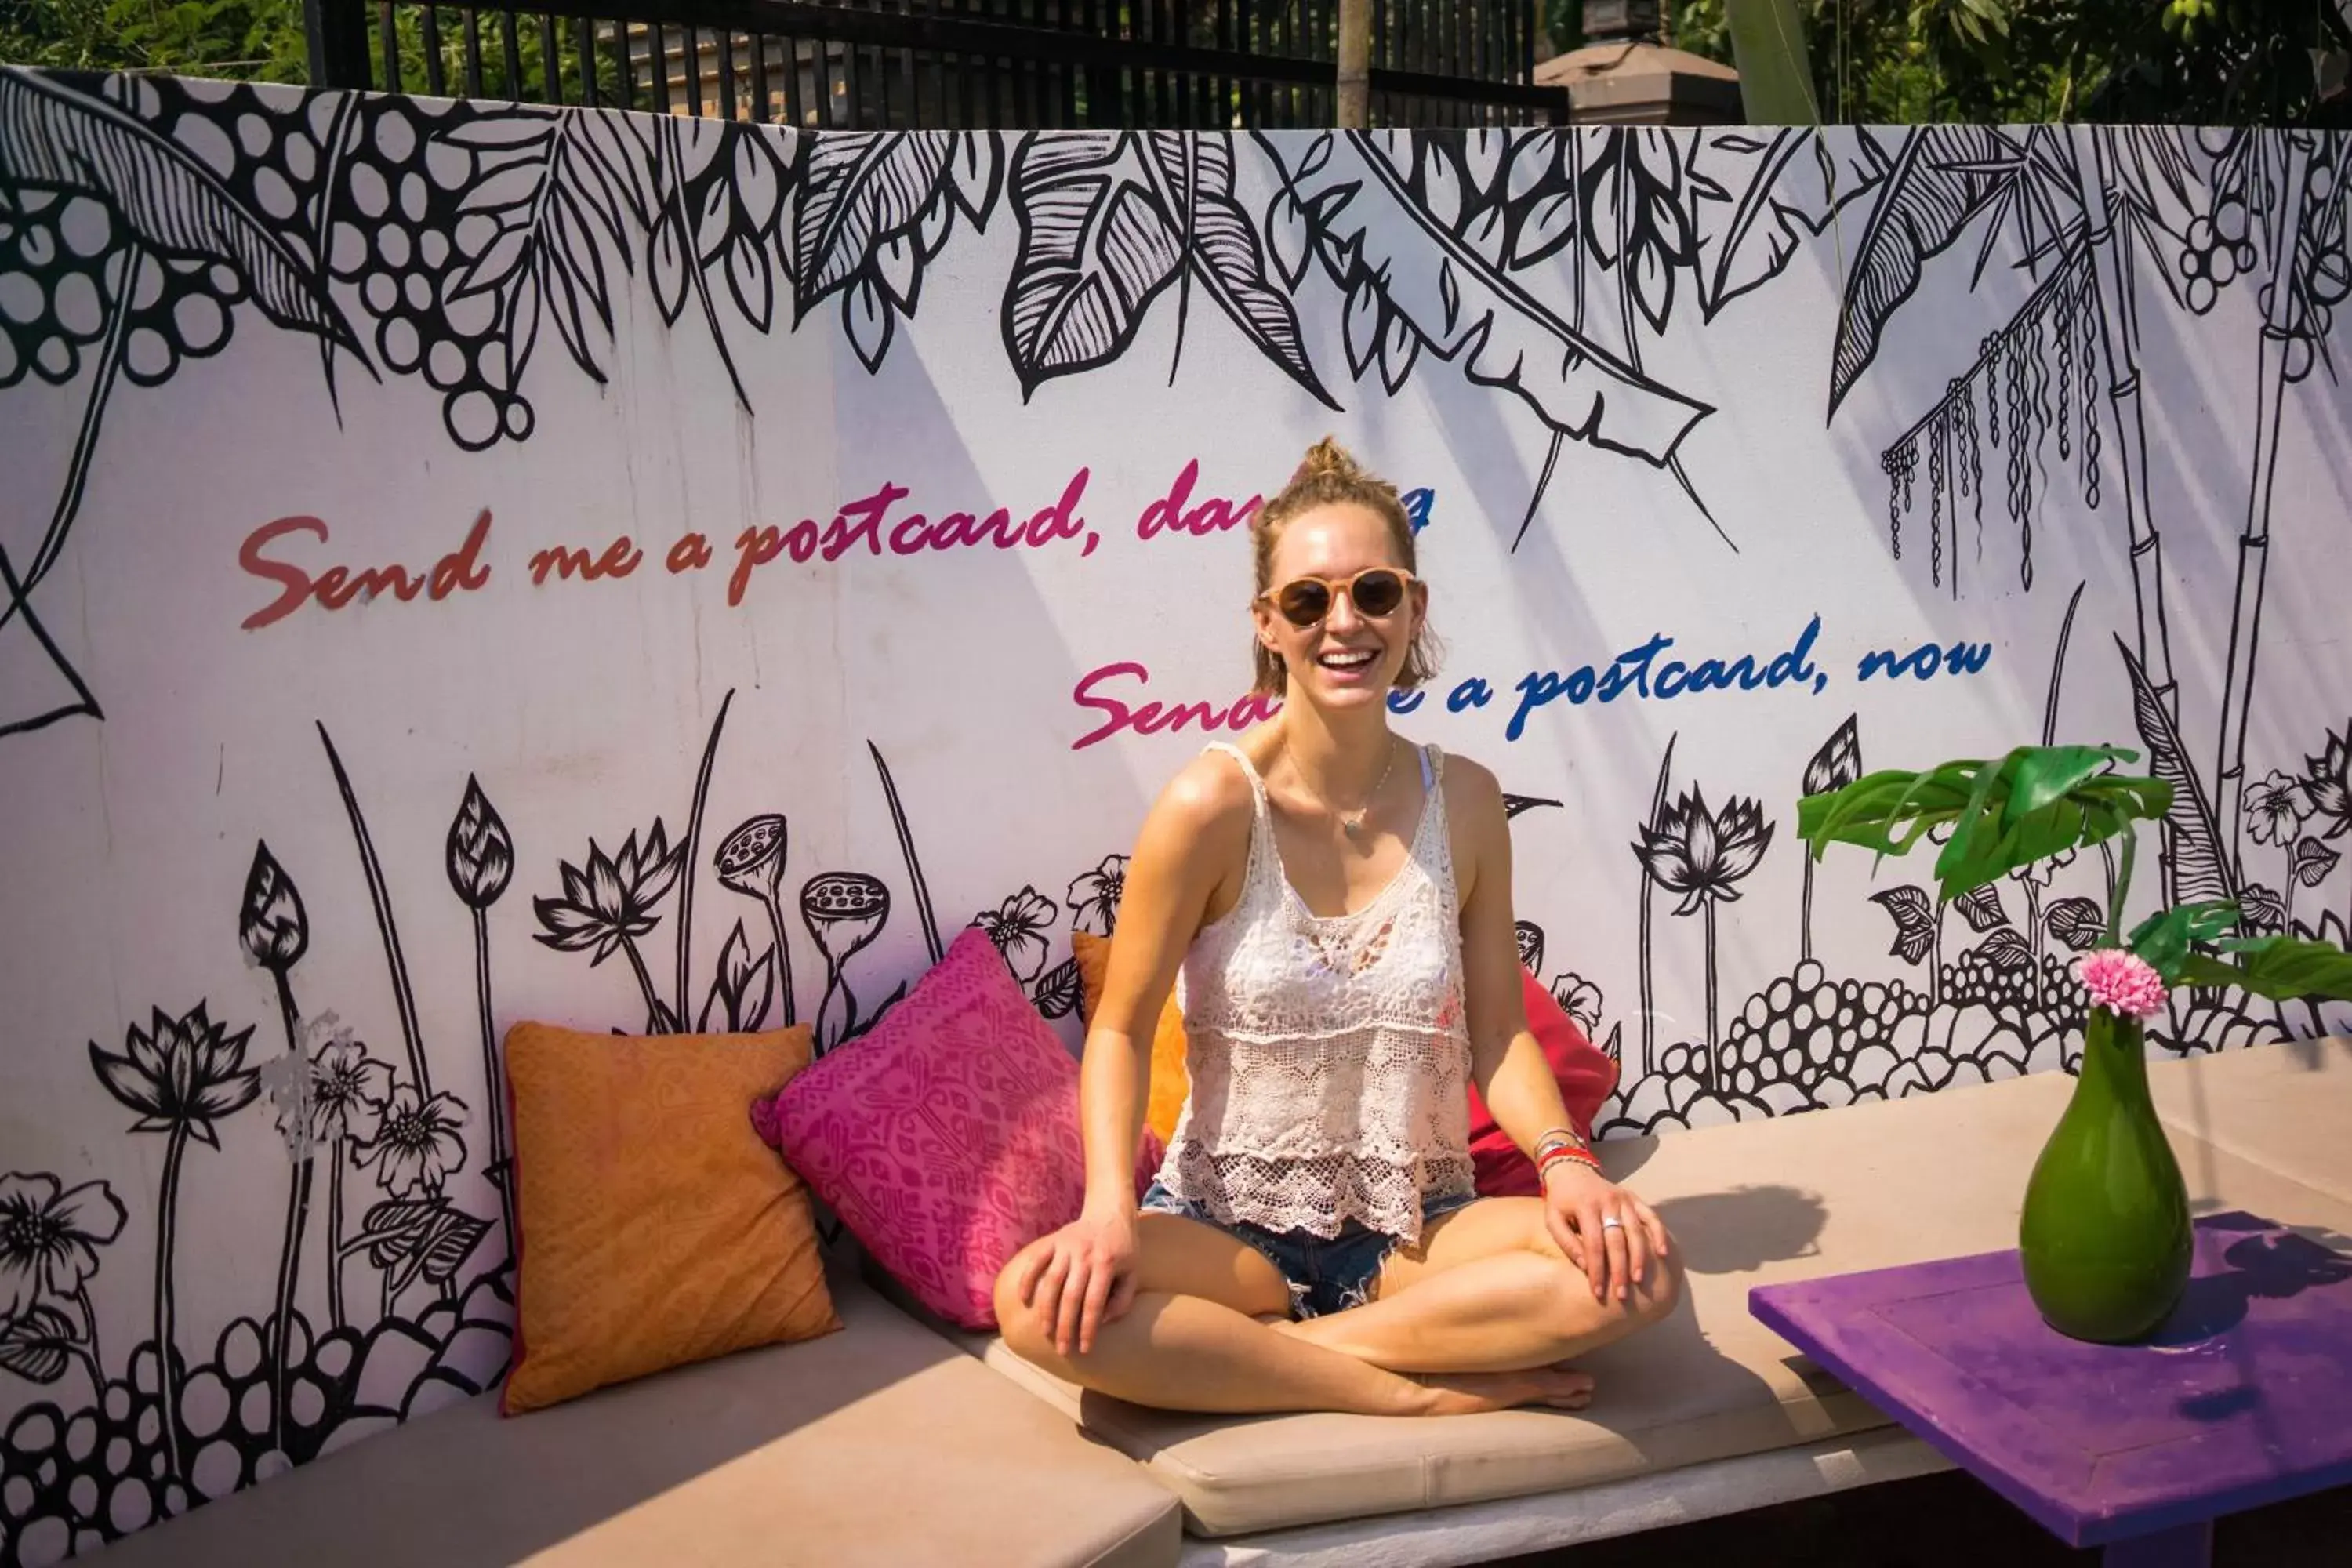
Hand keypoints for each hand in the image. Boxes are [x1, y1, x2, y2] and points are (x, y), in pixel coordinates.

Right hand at [1009, 1205, 1139, 1356]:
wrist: (1110, 1211)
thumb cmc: (1124, 1248)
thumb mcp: (1133, 1273)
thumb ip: (1122, 1301)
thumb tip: (1101, 1323)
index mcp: (1107, 1263)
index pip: (1094, 1303)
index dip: (1088, 1328)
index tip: (1084, 1349)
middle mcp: (1084, 1254)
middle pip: (1070, 1296)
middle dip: (1065, 1327)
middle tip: (1062, 1350)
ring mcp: (1066, 1246)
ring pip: (1050, 1281)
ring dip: (1046, 1309)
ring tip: (1045, 1331)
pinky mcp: (1053, 1240)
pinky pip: (1036, 1260)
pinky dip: (1027, 1279)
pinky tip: (1024, 1300)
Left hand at [1540, 1162, 1668, 1305]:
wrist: (1572, 1171)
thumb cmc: (1561, 1201)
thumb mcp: (1553, 1219)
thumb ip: (1566, 1242)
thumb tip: (1586, 1266)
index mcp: (1585, 1206)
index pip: (1593, 1244)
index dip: (1597, 1270)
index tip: (1598, 1292)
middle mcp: (1608, 1201)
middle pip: (1617, 1240)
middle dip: (1620, 1269)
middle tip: (1622, 1295)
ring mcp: (1624, 1199)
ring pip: (1636, 1231)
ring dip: (1639, 1257)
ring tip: (1639, 1280)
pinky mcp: (1634, 1198)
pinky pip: (1651, 1216)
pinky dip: (1659, 1234)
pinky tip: (1662, 1254)